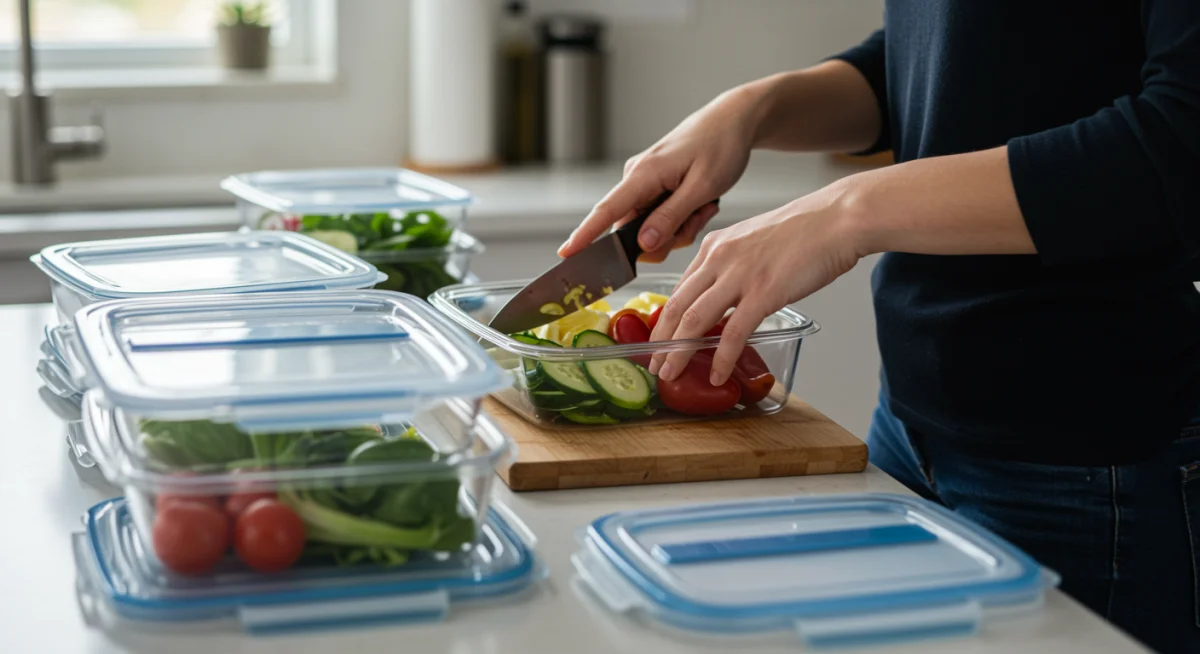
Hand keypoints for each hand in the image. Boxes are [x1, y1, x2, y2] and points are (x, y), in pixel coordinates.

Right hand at [557, 86, 766, 262]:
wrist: (733, 121)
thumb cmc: (720, 146)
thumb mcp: (702, 187)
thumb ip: (671, 217)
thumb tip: (644, 244)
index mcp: (643, 175)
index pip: (606, 211)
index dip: (585, 236)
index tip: (566, 254)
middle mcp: (636, 178)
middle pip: (634, 231)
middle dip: (667, 237)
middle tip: (699, 217)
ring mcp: (645, 182)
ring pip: (651, 227)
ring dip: (680, 227)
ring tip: (703, 205)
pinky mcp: (655, 186)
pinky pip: (661, 217)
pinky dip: (682, 218)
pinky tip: (701, 202)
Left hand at [648, 180, 863, 384]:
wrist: (838, 218)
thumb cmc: (806, 231)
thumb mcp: (754, 241)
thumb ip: (735, 265)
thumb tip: (729, 293)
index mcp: (715, 246)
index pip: (680, 287)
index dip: (666, 318)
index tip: (660, 338)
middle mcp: (719, 258)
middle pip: (678, 305)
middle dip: (661, 339)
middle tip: (653, 363)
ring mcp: (740, 275)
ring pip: (695, 320)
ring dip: (679, 352)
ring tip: (669, 374)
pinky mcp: (764, 292)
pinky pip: (734, 332)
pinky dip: (722, 358)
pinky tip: (717, 374)